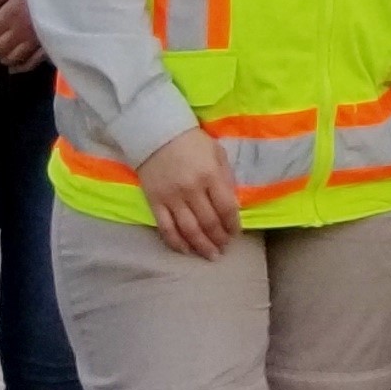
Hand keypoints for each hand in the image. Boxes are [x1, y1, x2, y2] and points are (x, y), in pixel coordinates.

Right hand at [137, 129, 238, 259]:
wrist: (156, 134)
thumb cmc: (191, 142)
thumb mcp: (217, 152)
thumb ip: (225, 177)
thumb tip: (233, 203)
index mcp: (210, 175)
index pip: (226, 207)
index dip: (233, 224)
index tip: (236, 233)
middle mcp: (192, 189)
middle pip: (209, 222)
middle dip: (219, 238)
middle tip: (224, 248)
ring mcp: (172, 198)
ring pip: (189, 230)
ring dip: (202, 246)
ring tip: (210, 255)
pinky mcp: (155, 202)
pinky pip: (166, 228)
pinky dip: (177, 243)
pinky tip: (186, 250)